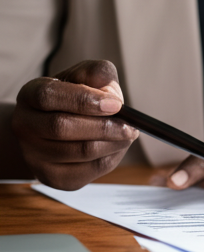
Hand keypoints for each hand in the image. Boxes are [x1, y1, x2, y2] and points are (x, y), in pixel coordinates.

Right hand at [11, 60, 137, 188]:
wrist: (62, 129)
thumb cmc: (78, 99)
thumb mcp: (87, 77)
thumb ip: (98, 74)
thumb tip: (110, 95)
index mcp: (30, 95)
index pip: (49, 96)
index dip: (85, 100)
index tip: (116, 105)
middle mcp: (25, 125)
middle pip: (62, 127)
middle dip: (104, 127)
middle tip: (131, 126)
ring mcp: (34, 154)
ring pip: (80, 151)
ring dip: (113, 143)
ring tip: (127, 134)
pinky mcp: (53, 177)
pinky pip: (89, 170)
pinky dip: (111, 158)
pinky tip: (116, 147)